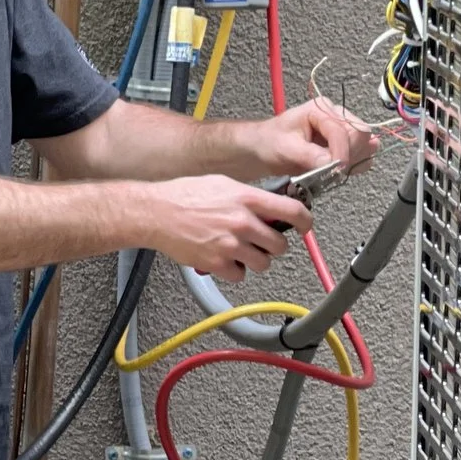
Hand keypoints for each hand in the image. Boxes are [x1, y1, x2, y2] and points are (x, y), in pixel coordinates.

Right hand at [146, 175, 310, 281]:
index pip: (292, 211)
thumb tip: (271, 207)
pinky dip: (234, 271)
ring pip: (263, 263)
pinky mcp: (217, 263)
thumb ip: (250, 197)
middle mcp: (242, 222)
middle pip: (280, 245)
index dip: (305, 222)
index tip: (305, 226)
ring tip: (240, 250)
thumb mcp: (224, 184)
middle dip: (273, 245)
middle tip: (263, 241)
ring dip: (255, 260)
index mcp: (246, 198)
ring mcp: (230, 244)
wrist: (155, 213)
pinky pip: (240, 275)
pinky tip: (224, 258)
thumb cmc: (184, 196)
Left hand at [245, 98, 379, 180]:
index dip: (342, 152)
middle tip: (333, 171)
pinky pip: (362, 154)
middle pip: (360, 134)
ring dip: (353, 161)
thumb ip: (310, 156)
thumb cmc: (270, 143)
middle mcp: (336, 115)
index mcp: (321, 109)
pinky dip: (355, 165)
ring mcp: (342, 129)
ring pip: (365, 145)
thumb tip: (333, 164)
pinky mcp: (345, 144)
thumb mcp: (286, 149)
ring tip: (332, 171)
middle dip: (350, 155)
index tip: (336, 172)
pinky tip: (338, 171)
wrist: (263, 149)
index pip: (344, 130)